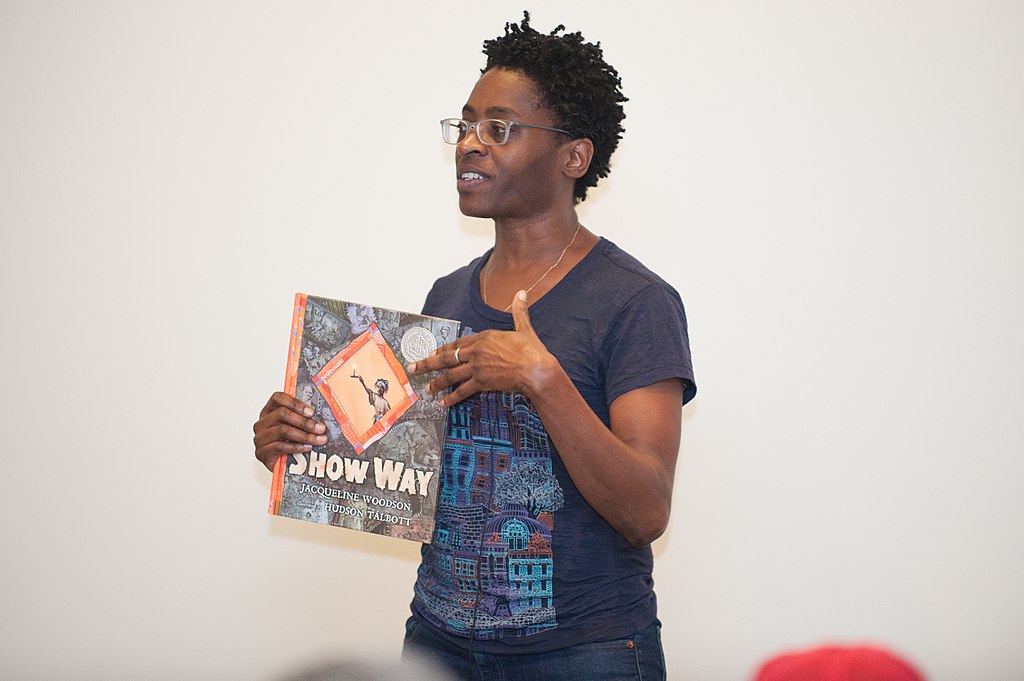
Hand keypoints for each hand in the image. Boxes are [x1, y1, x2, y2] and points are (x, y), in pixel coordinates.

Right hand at [252, 391, 327, 470]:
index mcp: (269, 411)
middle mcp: (262, 423)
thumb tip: (323, 415)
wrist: (281, 466)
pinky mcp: (261, 453)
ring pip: (283, 430)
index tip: (311, 412)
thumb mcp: (296, 428)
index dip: (295, 403)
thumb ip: (304, 418)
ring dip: (305, 435)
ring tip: (319, 439)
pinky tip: (307, 447)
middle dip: (305, 421)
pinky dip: (296, 447)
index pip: (278, 398)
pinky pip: (280, 446)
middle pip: (282, 414)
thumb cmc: (289, 443)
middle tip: (321, 428)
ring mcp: (260, 438)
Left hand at [407, 291, 557, 405]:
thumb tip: (521, 292)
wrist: (536, 369)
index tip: (433, 353)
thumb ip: (519, 311)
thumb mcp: (524, 327)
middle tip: (414, 368)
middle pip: (446, 358)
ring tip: (426, 389)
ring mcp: (477, 367)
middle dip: (427, 363)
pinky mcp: (482, 382)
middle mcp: (476, 352)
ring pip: (450, 375)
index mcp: (484, 337)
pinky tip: (443, 402)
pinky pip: (463, 391)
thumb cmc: (532, 350)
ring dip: (436, 382)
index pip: (458, 343)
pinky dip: (452, 397)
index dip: (443, 349)